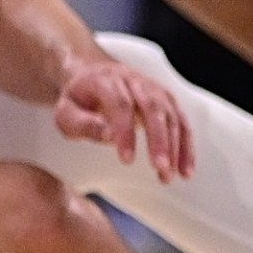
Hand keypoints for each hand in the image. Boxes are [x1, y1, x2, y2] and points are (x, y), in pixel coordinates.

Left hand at [56, 49, 191, 180]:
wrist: (93, 77)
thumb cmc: (79, 101)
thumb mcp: (66, 112)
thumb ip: (83, 124)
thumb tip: (109, 136)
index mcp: (106, 80)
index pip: (120, 104)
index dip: (126, 132)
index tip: (126, 160)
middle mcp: (134, 81)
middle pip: (152, 107)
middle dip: (159, 139)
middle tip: (160, 167)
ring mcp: (154, 90)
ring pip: (171, 116)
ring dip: (175, 148)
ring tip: (168, 175)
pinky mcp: (167, 102)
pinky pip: (182, 124)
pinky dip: (186, 148)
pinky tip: (184, 172)